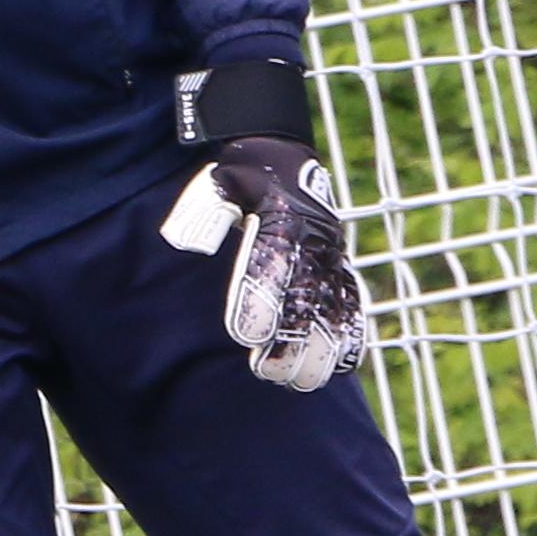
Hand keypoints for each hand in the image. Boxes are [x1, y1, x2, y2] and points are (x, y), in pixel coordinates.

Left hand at [161, 137, 366, 392]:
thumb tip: (183, 243)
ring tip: (293, 379)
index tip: (244, 334)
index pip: (274, 266)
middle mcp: (314, 242)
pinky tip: (334, 369)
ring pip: (335, 311)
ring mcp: (331, 258)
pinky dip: (348, 338)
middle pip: (309, 300)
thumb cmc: (242, 179)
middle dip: (290, 340)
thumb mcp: (217, 183)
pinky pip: (353, 307)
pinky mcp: (340, 270)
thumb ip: (202, 211)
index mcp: (283, 218)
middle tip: (264, 368)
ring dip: (318, 350)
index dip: (261, 302)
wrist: (281, 156)